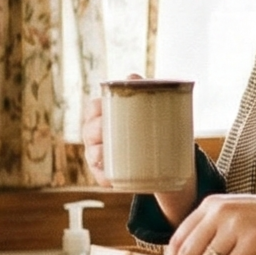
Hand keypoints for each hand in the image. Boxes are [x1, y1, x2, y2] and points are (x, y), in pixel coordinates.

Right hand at [84, 72, 197, 223]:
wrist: (166, 156)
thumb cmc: (151, 124)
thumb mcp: (150, 108)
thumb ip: (142, 90)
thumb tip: (132, 76)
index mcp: (104, 117)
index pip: (92, 109)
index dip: (95, 108)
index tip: (104, 106)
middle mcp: (97, 137)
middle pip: (89, 131)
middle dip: (95, 129)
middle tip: (109, 127)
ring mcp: (100, 157)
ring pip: (93, 154)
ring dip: (97, 153)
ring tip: (105, 152)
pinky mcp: (109, 175)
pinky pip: (103, 177)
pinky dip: (105, 177)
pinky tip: (109, 178)